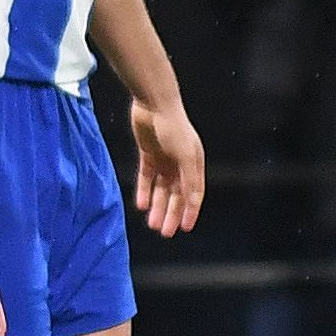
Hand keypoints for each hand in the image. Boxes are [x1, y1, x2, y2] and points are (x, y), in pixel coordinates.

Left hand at [127, 95, 203, 236]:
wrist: (153, 104)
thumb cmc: (173, 127)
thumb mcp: (185, 155)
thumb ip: (190, 179)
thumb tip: (193, 202)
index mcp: (194, 163)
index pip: (193, 193)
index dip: (189, 211)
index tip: (184, 228)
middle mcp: (180, 163)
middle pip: (176, 194)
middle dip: (171, 213)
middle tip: (165, 232)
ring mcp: (164, 158)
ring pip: (161, 189)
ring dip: (158, 206)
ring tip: (152, 224)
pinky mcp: (148, 153)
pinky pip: (146, 177)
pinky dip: (144, 191)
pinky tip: (141, 205)